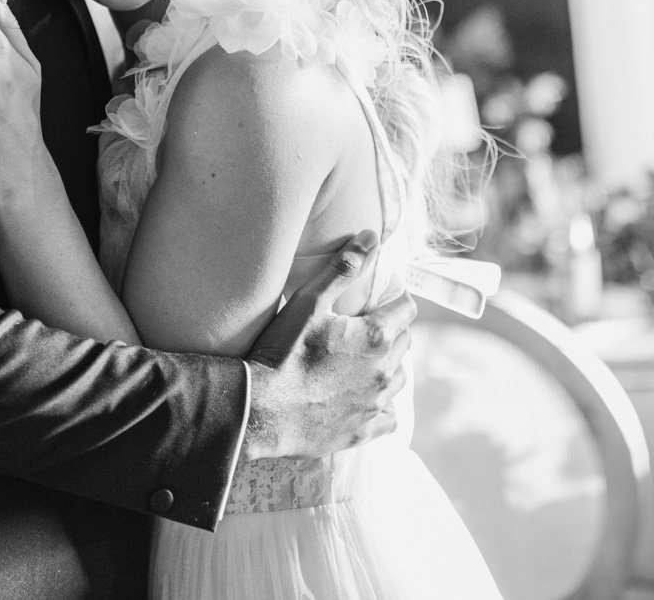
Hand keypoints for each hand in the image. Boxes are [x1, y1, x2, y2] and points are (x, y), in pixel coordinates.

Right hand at [243, 231, 414, 459]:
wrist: (263, 409)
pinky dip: (383, 407)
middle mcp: (384, 372)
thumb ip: (343, 268)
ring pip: (399, 379)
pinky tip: (366, 399)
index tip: (384, 294)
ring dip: (389, 365)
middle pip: (404, 342)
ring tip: (366, 359)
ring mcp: (375, 405)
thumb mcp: (310, 300)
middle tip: (368, 323)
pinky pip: (388, 419)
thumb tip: (371, 237)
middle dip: (392, 329)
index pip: (406, 309)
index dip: (397, 297)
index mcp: (376, 337)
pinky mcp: (362, 432)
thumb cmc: (285, 351)